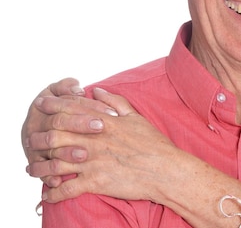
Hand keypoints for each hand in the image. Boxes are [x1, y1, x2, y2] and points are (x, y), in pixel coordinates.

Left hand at [30, 87, 180, 203]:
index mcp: (104, 122)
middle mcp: (95, 140)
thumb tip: (97, 90)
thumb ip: (115, 102)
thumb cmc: (154, 144)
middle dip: (40, 135)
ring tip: (33, 169)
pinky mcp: (95, 182)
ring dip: (40, 167)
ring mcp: (93, 161)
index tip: (42, 103)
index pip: (72, 109)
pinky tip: (49, 194)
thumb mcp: (136, 117)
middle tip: (31, 137)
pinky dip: (54, 193)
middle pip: (57, 133)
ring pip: (56, 162)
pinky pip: (67, 188)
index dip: (54, 105)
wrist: (165, 170)